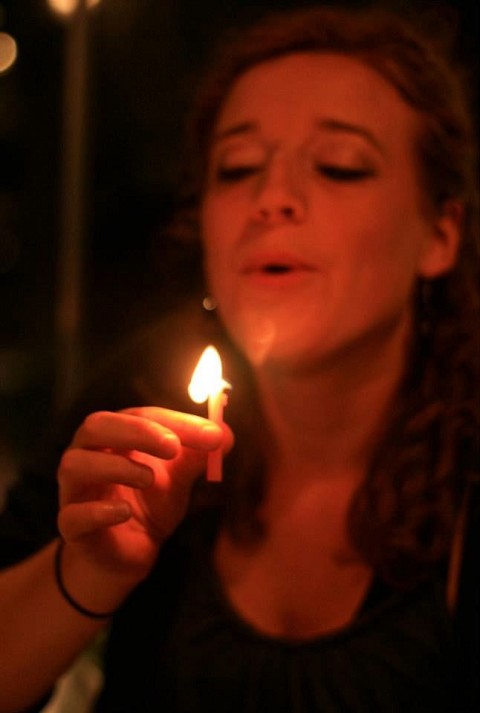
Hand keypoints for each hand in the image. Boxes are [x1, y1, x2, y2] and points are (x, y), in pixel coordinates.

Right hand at [57, 407, 231, 583]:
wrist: (129, 553)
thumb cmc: (149, 503)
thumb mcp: (178, 478)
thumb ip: (197, 456)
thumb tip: (226, 435)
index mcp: (115, 435)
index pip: (140, 415)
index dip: (175, 421)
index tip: (211, 435)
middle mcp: (88, 454)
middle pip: (96, 426)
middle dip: (136, 432)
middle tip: (172, 446)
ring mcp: (74, 490)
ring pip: (76, 465)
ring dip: (115, 466)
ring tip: (148, 479)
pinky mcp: (71, 526)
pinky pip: (72, 514)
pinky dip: (98, 510)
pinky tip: (125, 512)